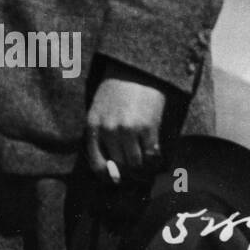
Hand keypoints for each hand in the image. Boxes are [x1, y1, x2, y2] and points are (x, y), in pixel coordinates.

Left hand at [85, 63, 166, 180]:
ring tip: (146, 160)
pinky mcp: (148, 127)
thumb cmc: (115, 91)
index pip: (96, 164)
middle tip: (136, 171)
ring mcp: (128, 129)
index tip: (116, 180)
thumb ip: (102, 136)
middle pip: (120, 166)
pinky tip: (155, 152)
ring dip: (142, 165)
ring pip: (136, 163)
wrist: (134, 70)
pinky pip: (152, 154)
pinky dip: (155, 158)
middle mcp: (108, 130)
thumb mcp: (99, 111)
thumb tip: (113, 170)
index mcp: (93, 126)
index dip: (108, 177)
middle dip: (128, 171)